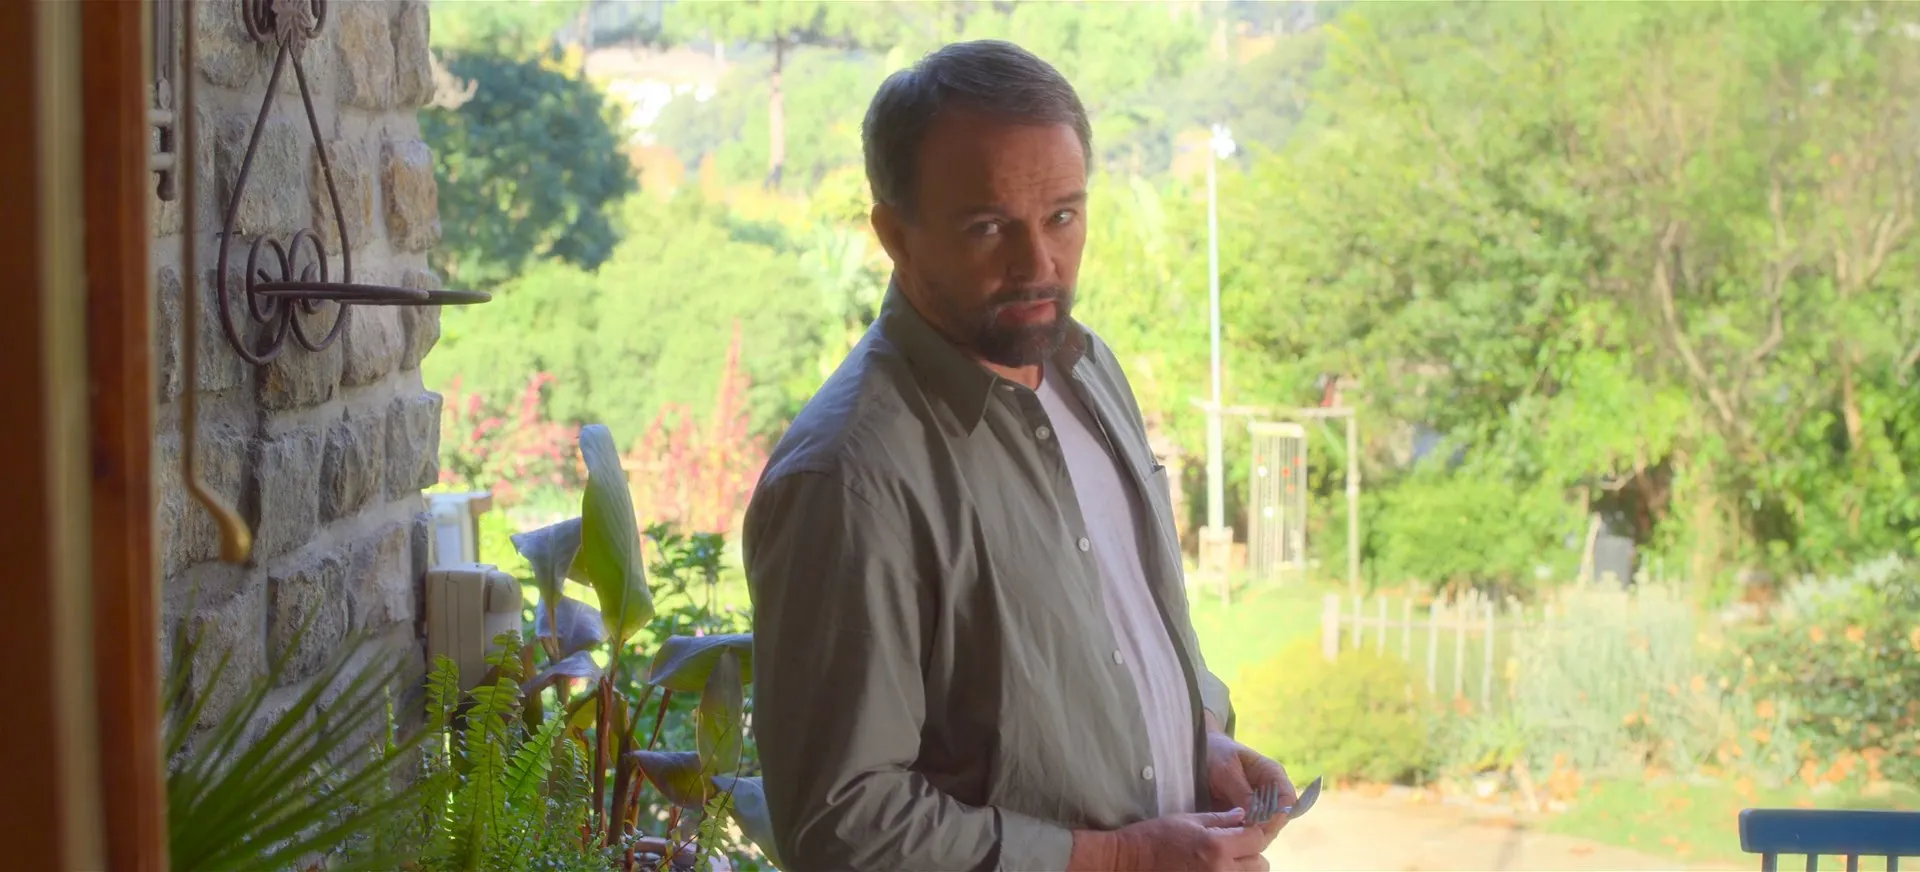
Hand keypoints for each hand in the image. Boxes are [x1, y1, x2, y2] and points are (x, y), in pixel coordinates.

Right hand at [1110, 810, 1270, 871]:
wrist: (1130, 861)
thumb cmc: (1156, 836)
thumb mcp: (1187, 819)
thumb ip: (1219, 819)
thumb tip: (1242, 815)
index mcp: (1217, 845)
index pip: (1257, 839)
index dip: (1253, 832)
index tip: (1244, 831)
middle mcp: (1221, 869)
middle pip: (1260, 864)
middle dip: (1252, 853)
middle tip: (1235, 848)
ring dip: (1243, 868)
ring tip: (1226, 861)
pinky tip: (1215, 868)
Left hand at [1205, 731, 1294, 845]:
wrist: (1198, 752)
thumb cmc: (1215, 754)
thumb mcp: (1226, 770)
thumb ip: (1242, 792)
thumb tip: (1257, 816)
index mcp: (1272, 774)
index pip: (1288, 800)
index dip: (1279, 815)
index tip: (1261, 826)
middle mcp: (1270, 793)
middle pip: (1278, 819)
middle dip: (1264, 831)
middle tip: (1244, 839)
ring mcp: (1259, 806)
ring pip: (1265, 829)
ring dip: (1252, 837)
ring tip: (1233, 840)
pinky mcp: (1245, 816)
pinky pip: (1249, 832)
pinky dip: (1241, 838)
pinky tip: (1228, 839)